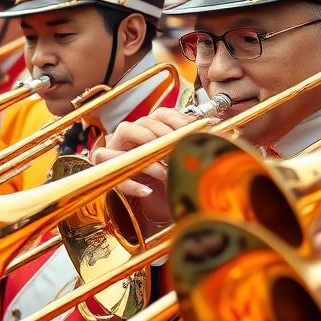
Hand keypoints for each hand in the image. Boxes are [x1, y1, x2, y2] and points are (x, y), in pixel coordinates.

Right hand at [93, 108, 196, 227]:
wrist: (151, 206)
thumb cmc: (164, 181)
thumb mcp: (176, 163)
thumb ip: (188, 145)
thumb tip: (213, 126)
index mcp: (149, 128)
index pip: (160, 114)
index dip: (175, 119)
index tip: (190, 130)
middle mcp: (130, 135)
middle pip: (142, 123)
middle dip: (162, 137)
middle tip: (177, 153)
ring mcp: (115, 150)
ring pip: (124, 139)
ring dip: (146, 156)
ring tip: (163, 173)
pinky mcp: (106, 170)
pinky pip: (113, 172)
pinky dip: (131, 183)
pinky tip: (146, 191)